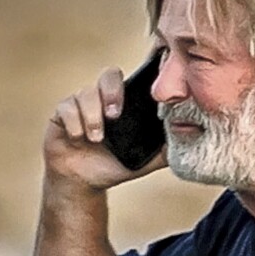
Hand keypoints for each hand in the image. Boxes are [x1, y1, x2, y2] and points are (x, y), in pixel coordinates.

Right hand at [43, 66, 166, 190]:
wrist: (85, 182)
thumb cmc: (115, 165)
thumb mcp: (146, 159)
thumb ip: (166, 149)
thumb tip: (192, 139)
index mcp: (125, 103)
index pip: (133, 78)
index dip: (140, 73)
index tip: (149, 83)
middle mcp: (103, 98)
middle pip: (109, 75)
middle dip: (112, 92)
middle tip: (115, 115)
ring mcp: (81, 103)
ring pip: (86, 93)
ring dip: (93, 117)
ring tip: (96, 138)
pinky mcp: (61, 113)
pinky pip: (67, 108)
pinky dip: (74, 124)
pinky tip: (78, 138)